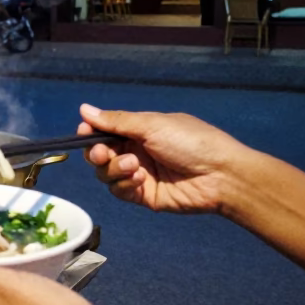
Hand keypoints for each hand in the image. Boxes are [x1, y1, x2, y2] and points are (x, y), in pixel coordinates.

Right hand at [78, 104, 252, 214]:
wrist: (221, 176)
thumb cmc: (191, 141)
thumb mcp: (152, 125)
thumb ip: (116, 121)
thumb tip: (84, 108)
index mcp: (138, 130)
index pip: (104, 131)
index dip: (91, 132)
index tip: (85, 132)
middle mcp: (135, 151)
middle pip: (99, 154)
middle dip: (96, 153)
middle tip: (102, 154)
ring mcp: (138, 174)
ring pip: (105, 173)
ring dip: (113, 169)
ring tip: (133, 166)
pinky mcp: (143, 196)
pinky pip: (119, 191)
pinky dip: (124, 184)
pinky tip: (140, 179)